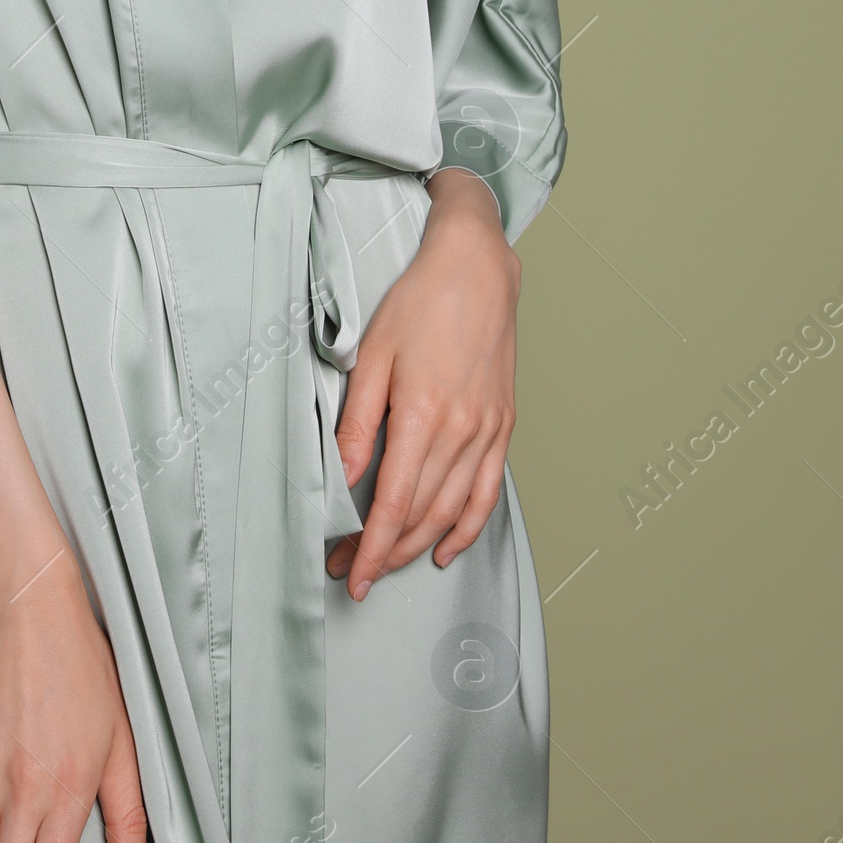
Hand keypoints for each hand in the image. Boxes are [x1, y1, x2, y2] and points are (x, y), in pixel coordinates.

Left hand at [325, 169, 519, 598]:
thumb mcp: (372, 354)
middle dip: (384, 551)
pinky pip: (487, 491)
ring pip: (452, 511)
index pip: (394, 503)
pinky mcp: (503, 425)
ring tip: (386, 563)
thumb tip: (339, 477)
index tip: (350, 574)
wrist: (478, 268)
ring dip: (418, 546)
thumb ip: (357, 422)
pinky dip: (467, 527)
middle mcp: (462, 431)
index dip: (370, 546)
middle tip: (350, 570)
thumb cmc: (420, 302)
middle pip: (421, 515)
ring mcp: (488, 431)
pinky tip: (444, 548)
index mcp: (423, 414)